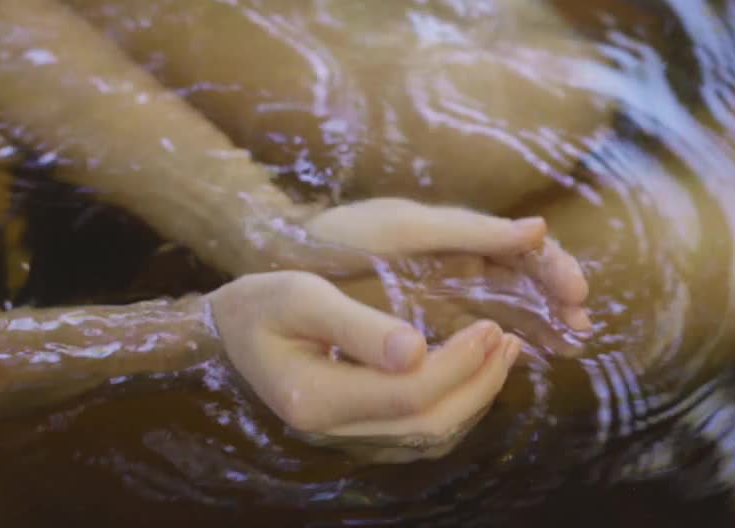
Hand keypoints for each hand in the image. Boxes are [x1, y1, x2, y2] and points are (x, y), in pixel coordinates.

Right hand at [208, 271, 521, 461]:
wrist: (227, 334)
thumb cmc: (261, 303)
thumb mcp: (302, 297)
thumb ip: (358, 325)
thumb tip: (417, 350)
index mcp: (317, 398)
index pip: (410, 394)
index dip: (459, 364)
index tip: (490, 326)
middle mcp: (334, 430)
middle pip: (428, 424)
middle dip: (478, 383)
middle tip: (508, 339)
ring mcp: (347, 437)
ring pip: (429, 435)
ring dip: (474, 396)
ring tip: (503, 352)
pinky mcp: (359, 432)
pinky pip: (419, 433)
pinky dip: (456, 405)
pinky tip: (473, 371)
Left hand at [303, 198, 590, 336]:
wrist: (276, 261)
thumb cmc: (338, 235)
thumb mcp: (403, 228)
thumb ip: (470, 231)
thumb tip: (537, 229)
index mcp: (455, 234)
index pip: (519, 250)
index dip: (551, 268)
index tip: (576, 291)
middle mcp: (454, 263)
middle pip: (520, 283)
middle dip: (553, 302)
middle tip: (580, 326)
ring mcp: (438, 296)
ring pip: (502, 314)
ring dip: (535, 326)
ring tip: (563, 346)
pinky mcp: (420, 328)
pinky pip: (469, 341)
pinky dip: (495, 350)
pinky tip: (514, 360)